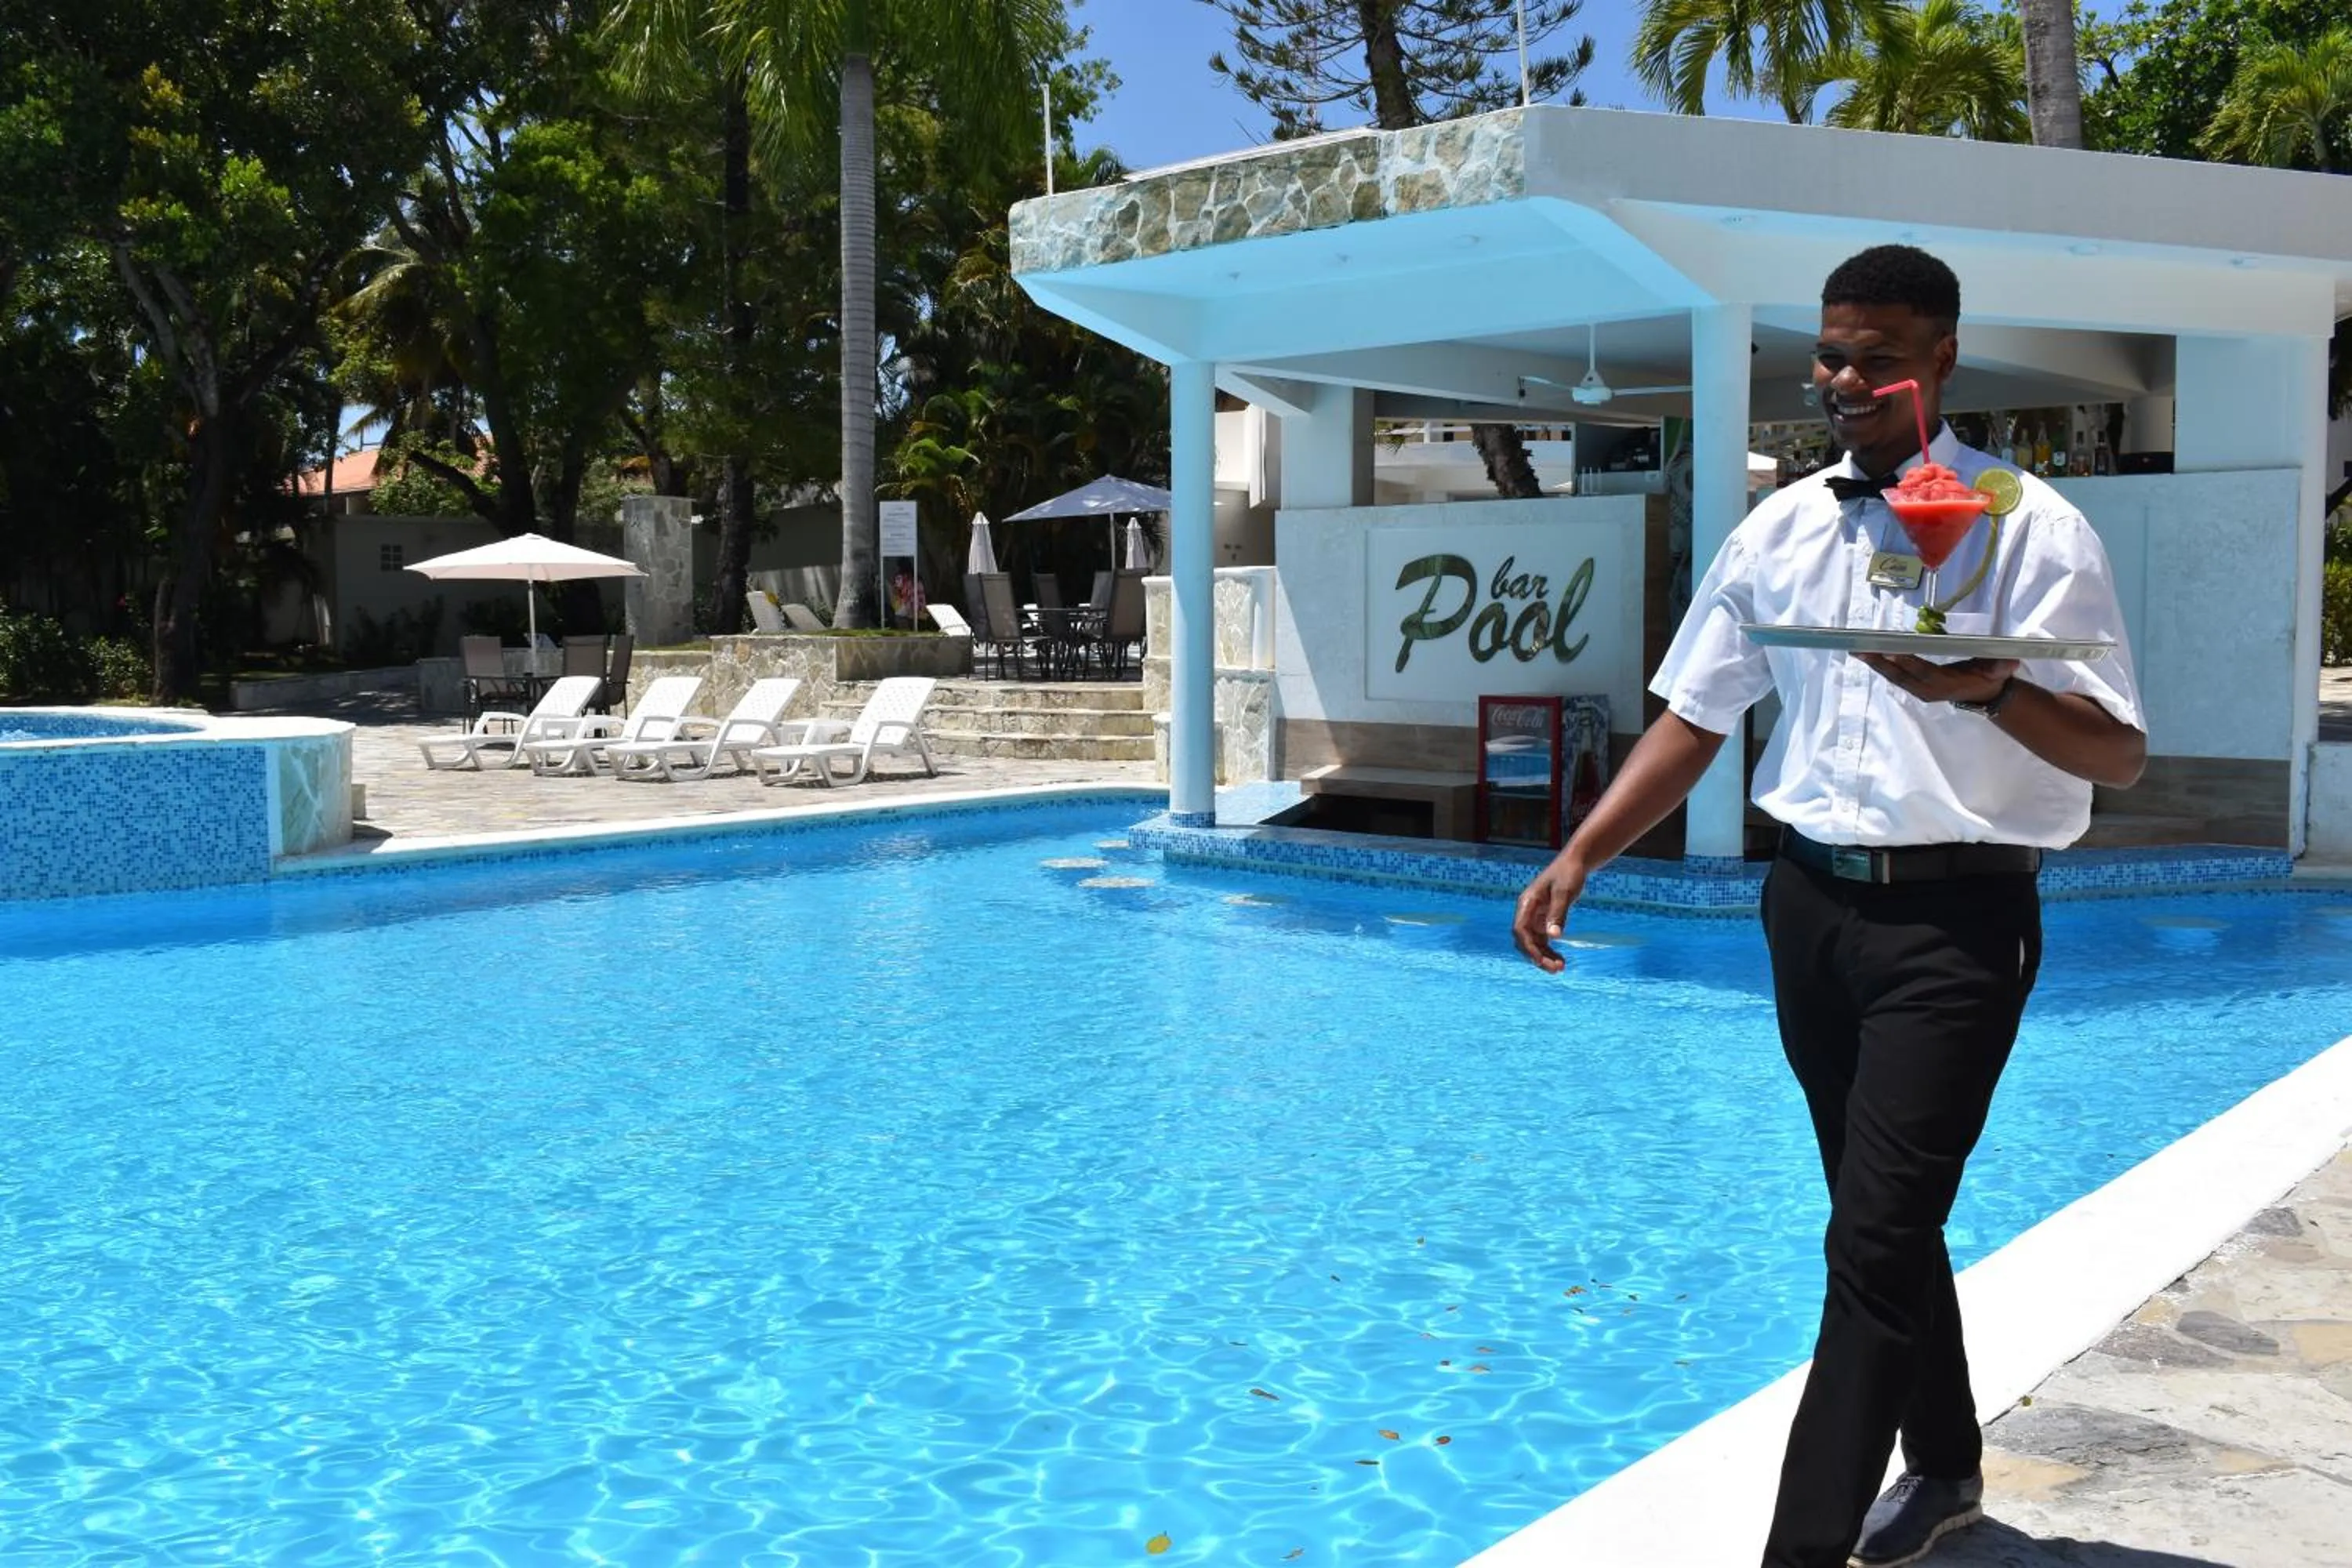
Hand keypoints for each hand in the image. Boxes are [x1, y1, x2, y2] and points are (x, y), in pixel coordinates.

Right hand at [1512, 853, 1588, 973]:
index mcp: (1527, 903)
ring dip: (1544, 957)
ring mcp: (1535, 917)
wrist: (1575, 863)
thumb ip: (1558, 914)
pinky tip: (1560, 960)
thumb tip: (1554, 937)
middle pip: (1525, 940)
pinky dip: (1550, 951)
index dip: (1528, 947)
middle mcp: (1527, 912)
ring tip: (1560, 968)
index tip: (1541, 961)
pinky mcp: (1544, 920)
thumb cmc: (1569, 874)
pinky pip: (1543, 940)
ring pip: (1534, 943)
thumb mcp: (1565, 892)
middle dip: (1537, 956)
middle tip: (1556, 969)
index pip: (1520, 930)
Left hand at [1854, 653, 2018, 705]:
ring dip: (1875, 664)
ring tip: (1856, 650)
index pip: (1924, 672)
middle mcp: (1928, 690)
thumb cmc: (1989, 677)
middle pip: (1901, 676)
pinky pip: (1895, 677)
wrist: (1984, 695)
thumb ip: (2002, 667)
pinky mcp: (1915, 687)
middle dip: (1880, 663)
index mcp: (1946, 684)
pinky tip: (1867, 655)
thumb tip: (2011, 662)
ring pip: (1894, 677)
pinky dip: (1880, 666)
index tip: (1891, 651)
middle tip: (1860, 649)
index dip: (1908, 662)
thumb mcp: (1999, 671)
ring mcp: (1920, 690)